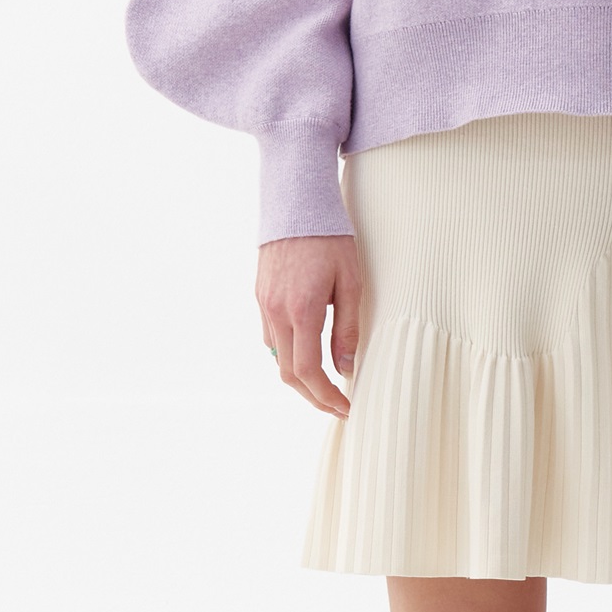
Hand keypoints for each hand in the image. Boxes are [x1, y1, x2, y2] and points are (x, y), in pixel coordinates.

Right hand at [256, 235, 364, 417]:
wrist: (296, 203)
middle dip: (312, 396)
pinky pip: (270, 337)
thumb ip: (347, 328)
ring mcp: (264, 304)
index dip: (326, 397)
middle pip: (288, 374)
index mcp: (303, 310)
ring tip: (324, 384)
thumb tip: (346, 367)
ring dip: (299, 377)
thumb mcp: (351, 282)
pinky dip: (287, 353)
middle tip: (336, 406)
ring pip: (276, 357)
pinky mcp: (260, 296)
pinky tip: (306, 351)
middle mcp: (276, 312)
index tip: (345, 407)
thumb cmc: (331, 238)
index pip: (309, 371)